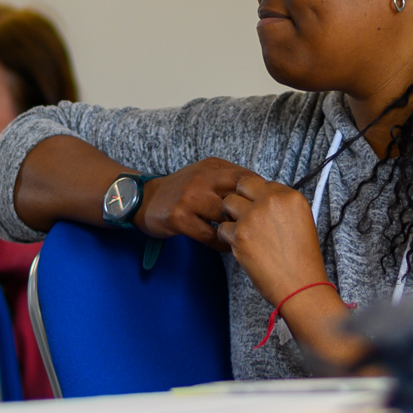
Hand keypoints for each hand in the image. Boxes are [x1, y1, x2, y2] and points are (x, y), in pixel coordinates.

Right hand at [132, 157, 256, 247]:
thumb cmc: (183, 191)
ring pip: (225, 215)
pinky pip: (210, 235)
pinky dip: (222, 243)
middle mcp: (202, 178)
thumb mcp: (206, 175)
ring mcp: (190, 197)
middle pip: (240, 194)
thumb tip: (265, 193)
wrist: (145, 199)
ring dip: (237, 230)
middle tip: (259, 229)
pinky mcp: (179, 217)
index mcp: (213, 166)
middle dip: (251, 214)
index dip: (261, 196)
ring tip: (244, 239)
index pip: (247, 177)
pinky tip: (227, 246)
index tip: (267, 212)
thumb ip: (230, 181)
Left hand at [213, 173, 330, 301]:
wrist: (301, 286)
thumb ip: (281, 206)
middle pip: (242, 185)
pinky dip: (227, 237)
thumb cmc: (302, 259)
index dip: (256, 195)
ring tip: (241, 231)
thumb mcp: (303, 221)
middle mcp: (272, 201)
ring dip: (230, 216)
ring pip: (227, 203)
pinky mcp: (239, 235)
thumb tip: (260, 200)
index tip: (256, 207)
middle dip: (239, 198)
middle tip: (243, 215)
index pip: (262, 182)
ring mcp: (253, 216)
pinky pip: (222, 228)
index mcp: (291, 196)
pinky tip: (239, 246)